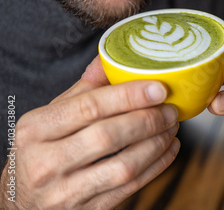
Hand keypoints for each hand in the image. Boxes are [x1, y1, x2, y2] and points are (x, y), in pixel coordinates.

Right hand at [0, 58, 179, 208]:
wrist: (21, 202)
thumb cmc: (41, 151)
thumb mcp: (50, 118)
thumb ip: (83, 90)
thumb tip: (110, 58)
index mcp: (36, 129)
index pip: (89, 107)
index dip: (129, 96)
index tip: (158, 88)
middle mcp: (46, 162)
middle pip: (108, 136)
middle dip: (147, 120)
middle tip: (170, 109)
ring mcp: (65, 192)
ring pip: (124, 166)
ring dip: (156, 144)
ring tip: (172, 126)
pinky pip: (131, 187)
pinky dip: (157, 166)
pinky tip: (169, 148)